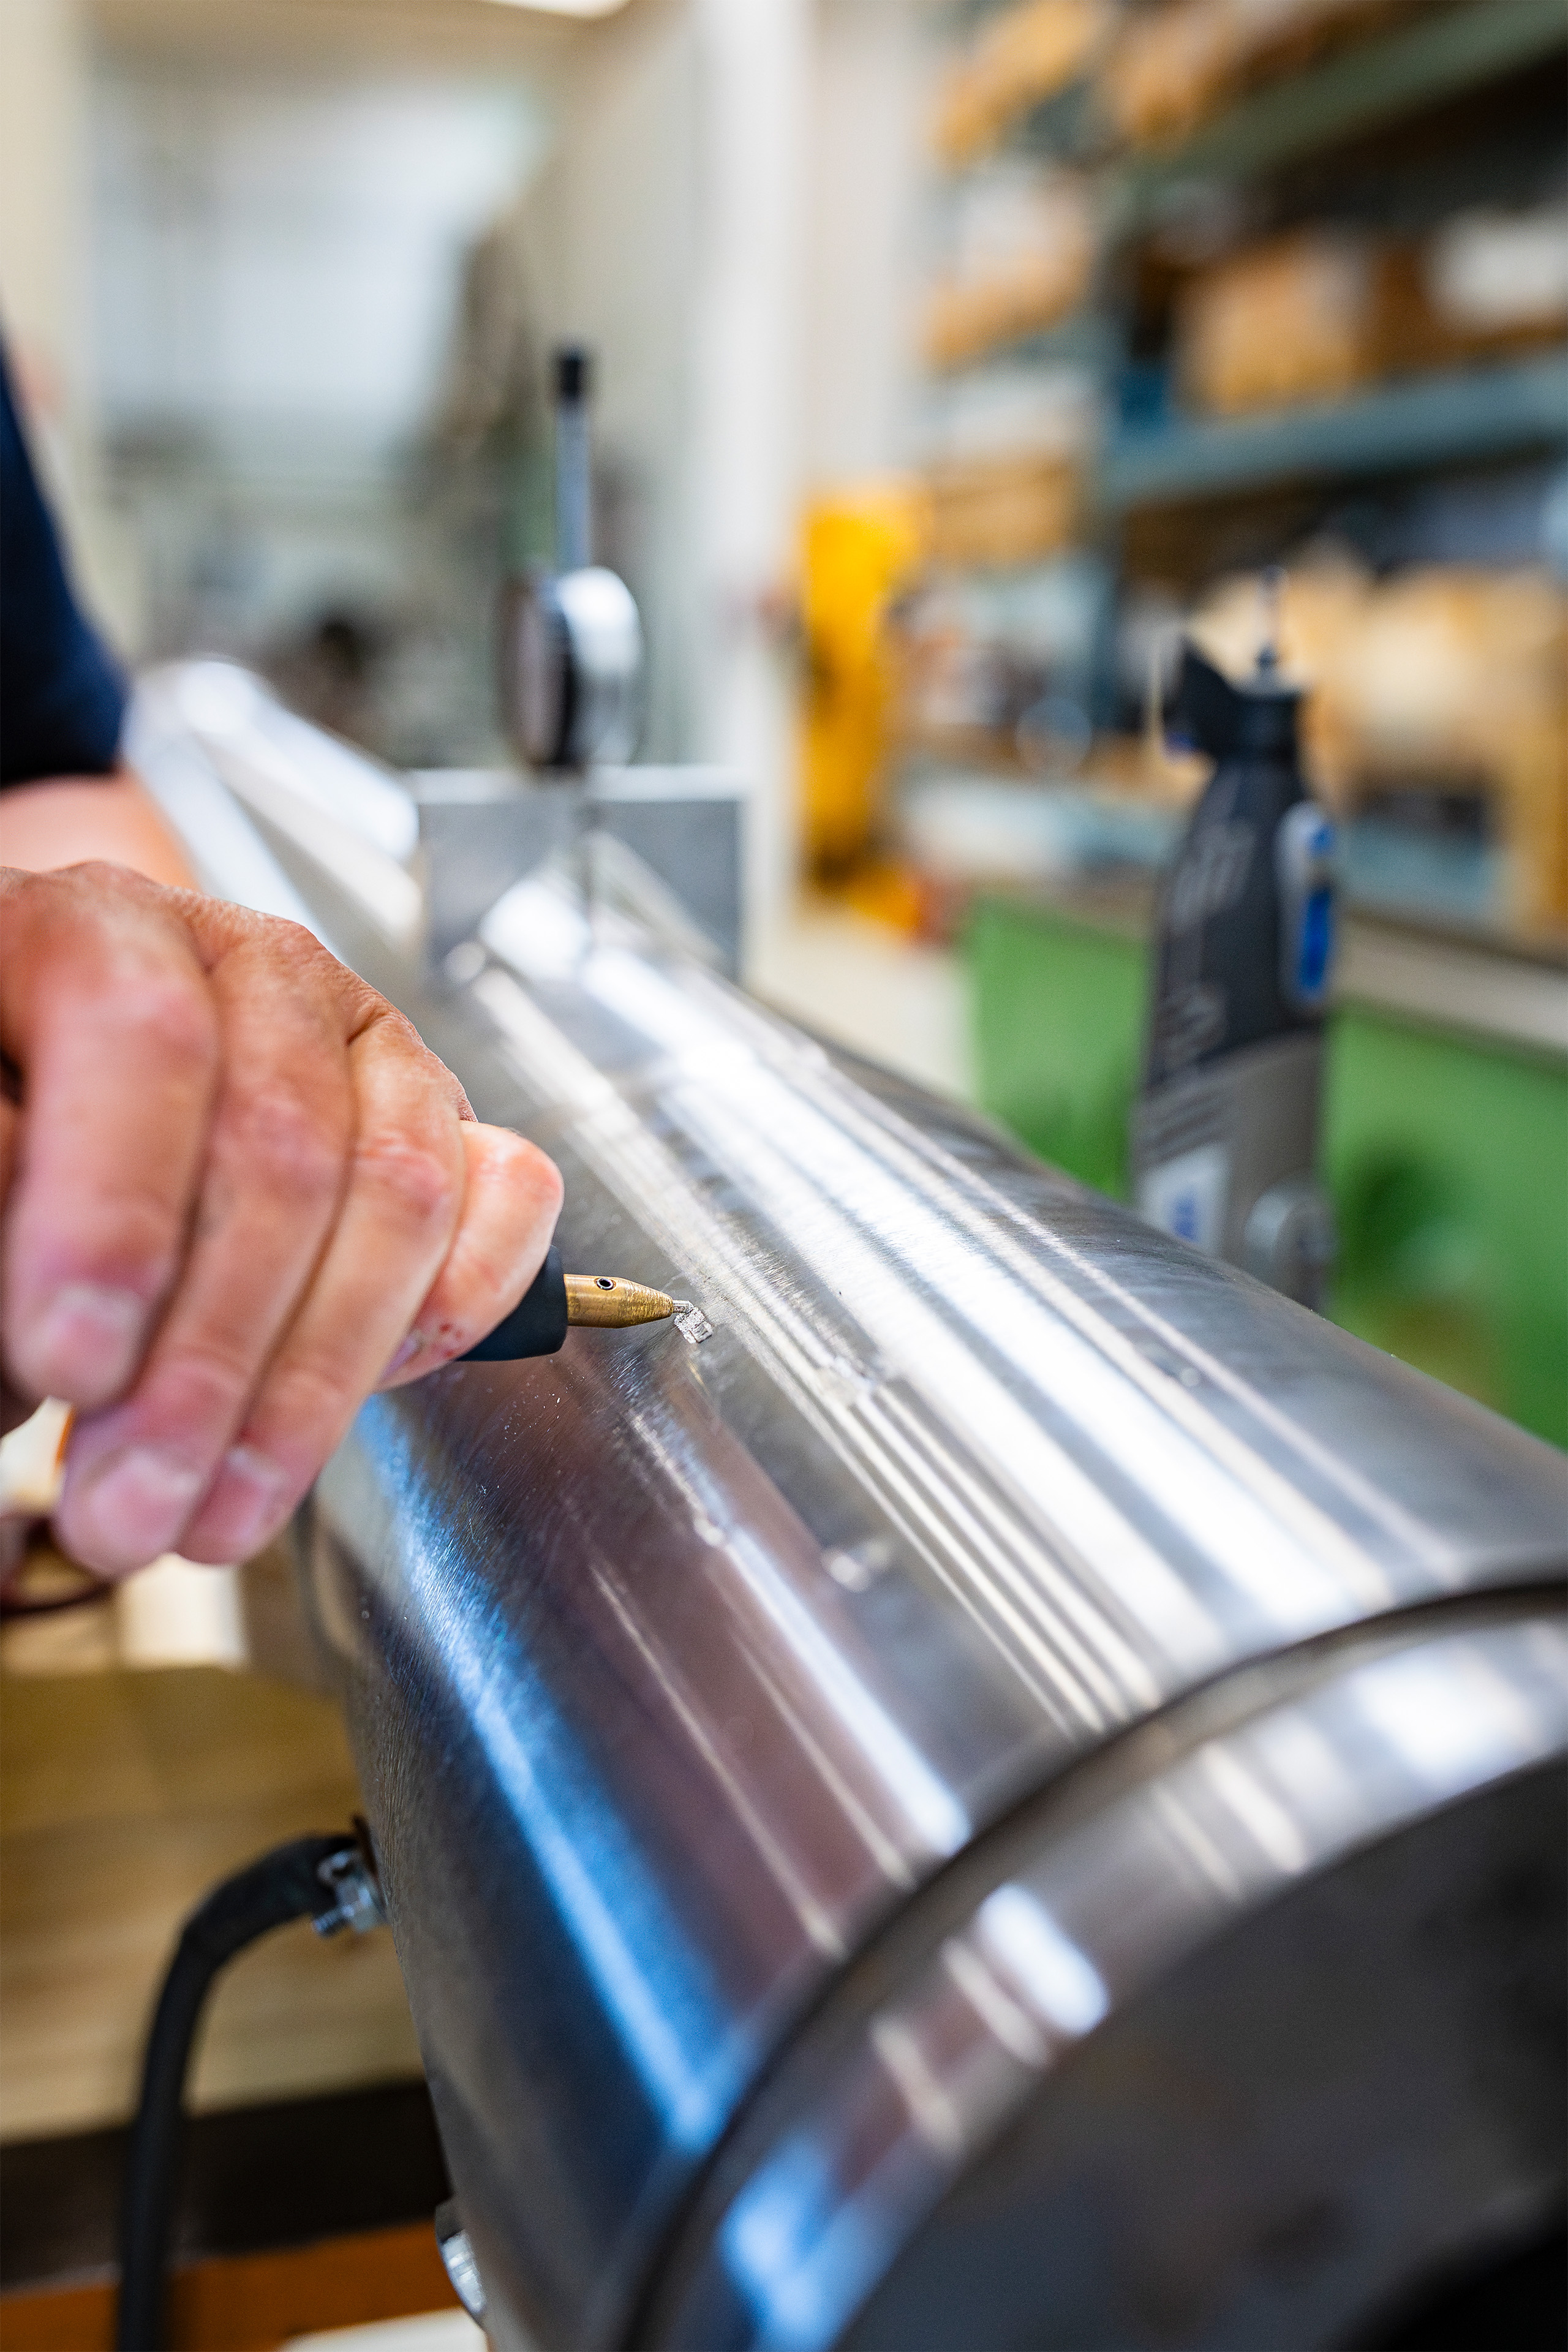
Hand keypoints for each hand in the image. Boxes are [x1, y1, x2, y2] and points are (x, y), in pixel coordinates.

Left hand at [1, 861, 562, 1575]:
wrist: (41, 1092)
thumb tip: (55, 1318)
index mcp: (82, 931)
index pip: (142, 1040)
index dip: (116, 1213)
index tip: (71, 1362)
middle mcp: (232, 959)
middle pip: (280, 1141)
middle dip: (209, 1358)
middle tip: (132, 1502)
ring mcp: (348, 1029)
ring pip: (397, 1186)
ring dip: (315, 1383)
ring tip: (218, 1513)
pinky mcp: (430, 1103)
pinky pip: (506, 1188)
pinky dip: (463, 1298)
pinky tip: (381, 1386)